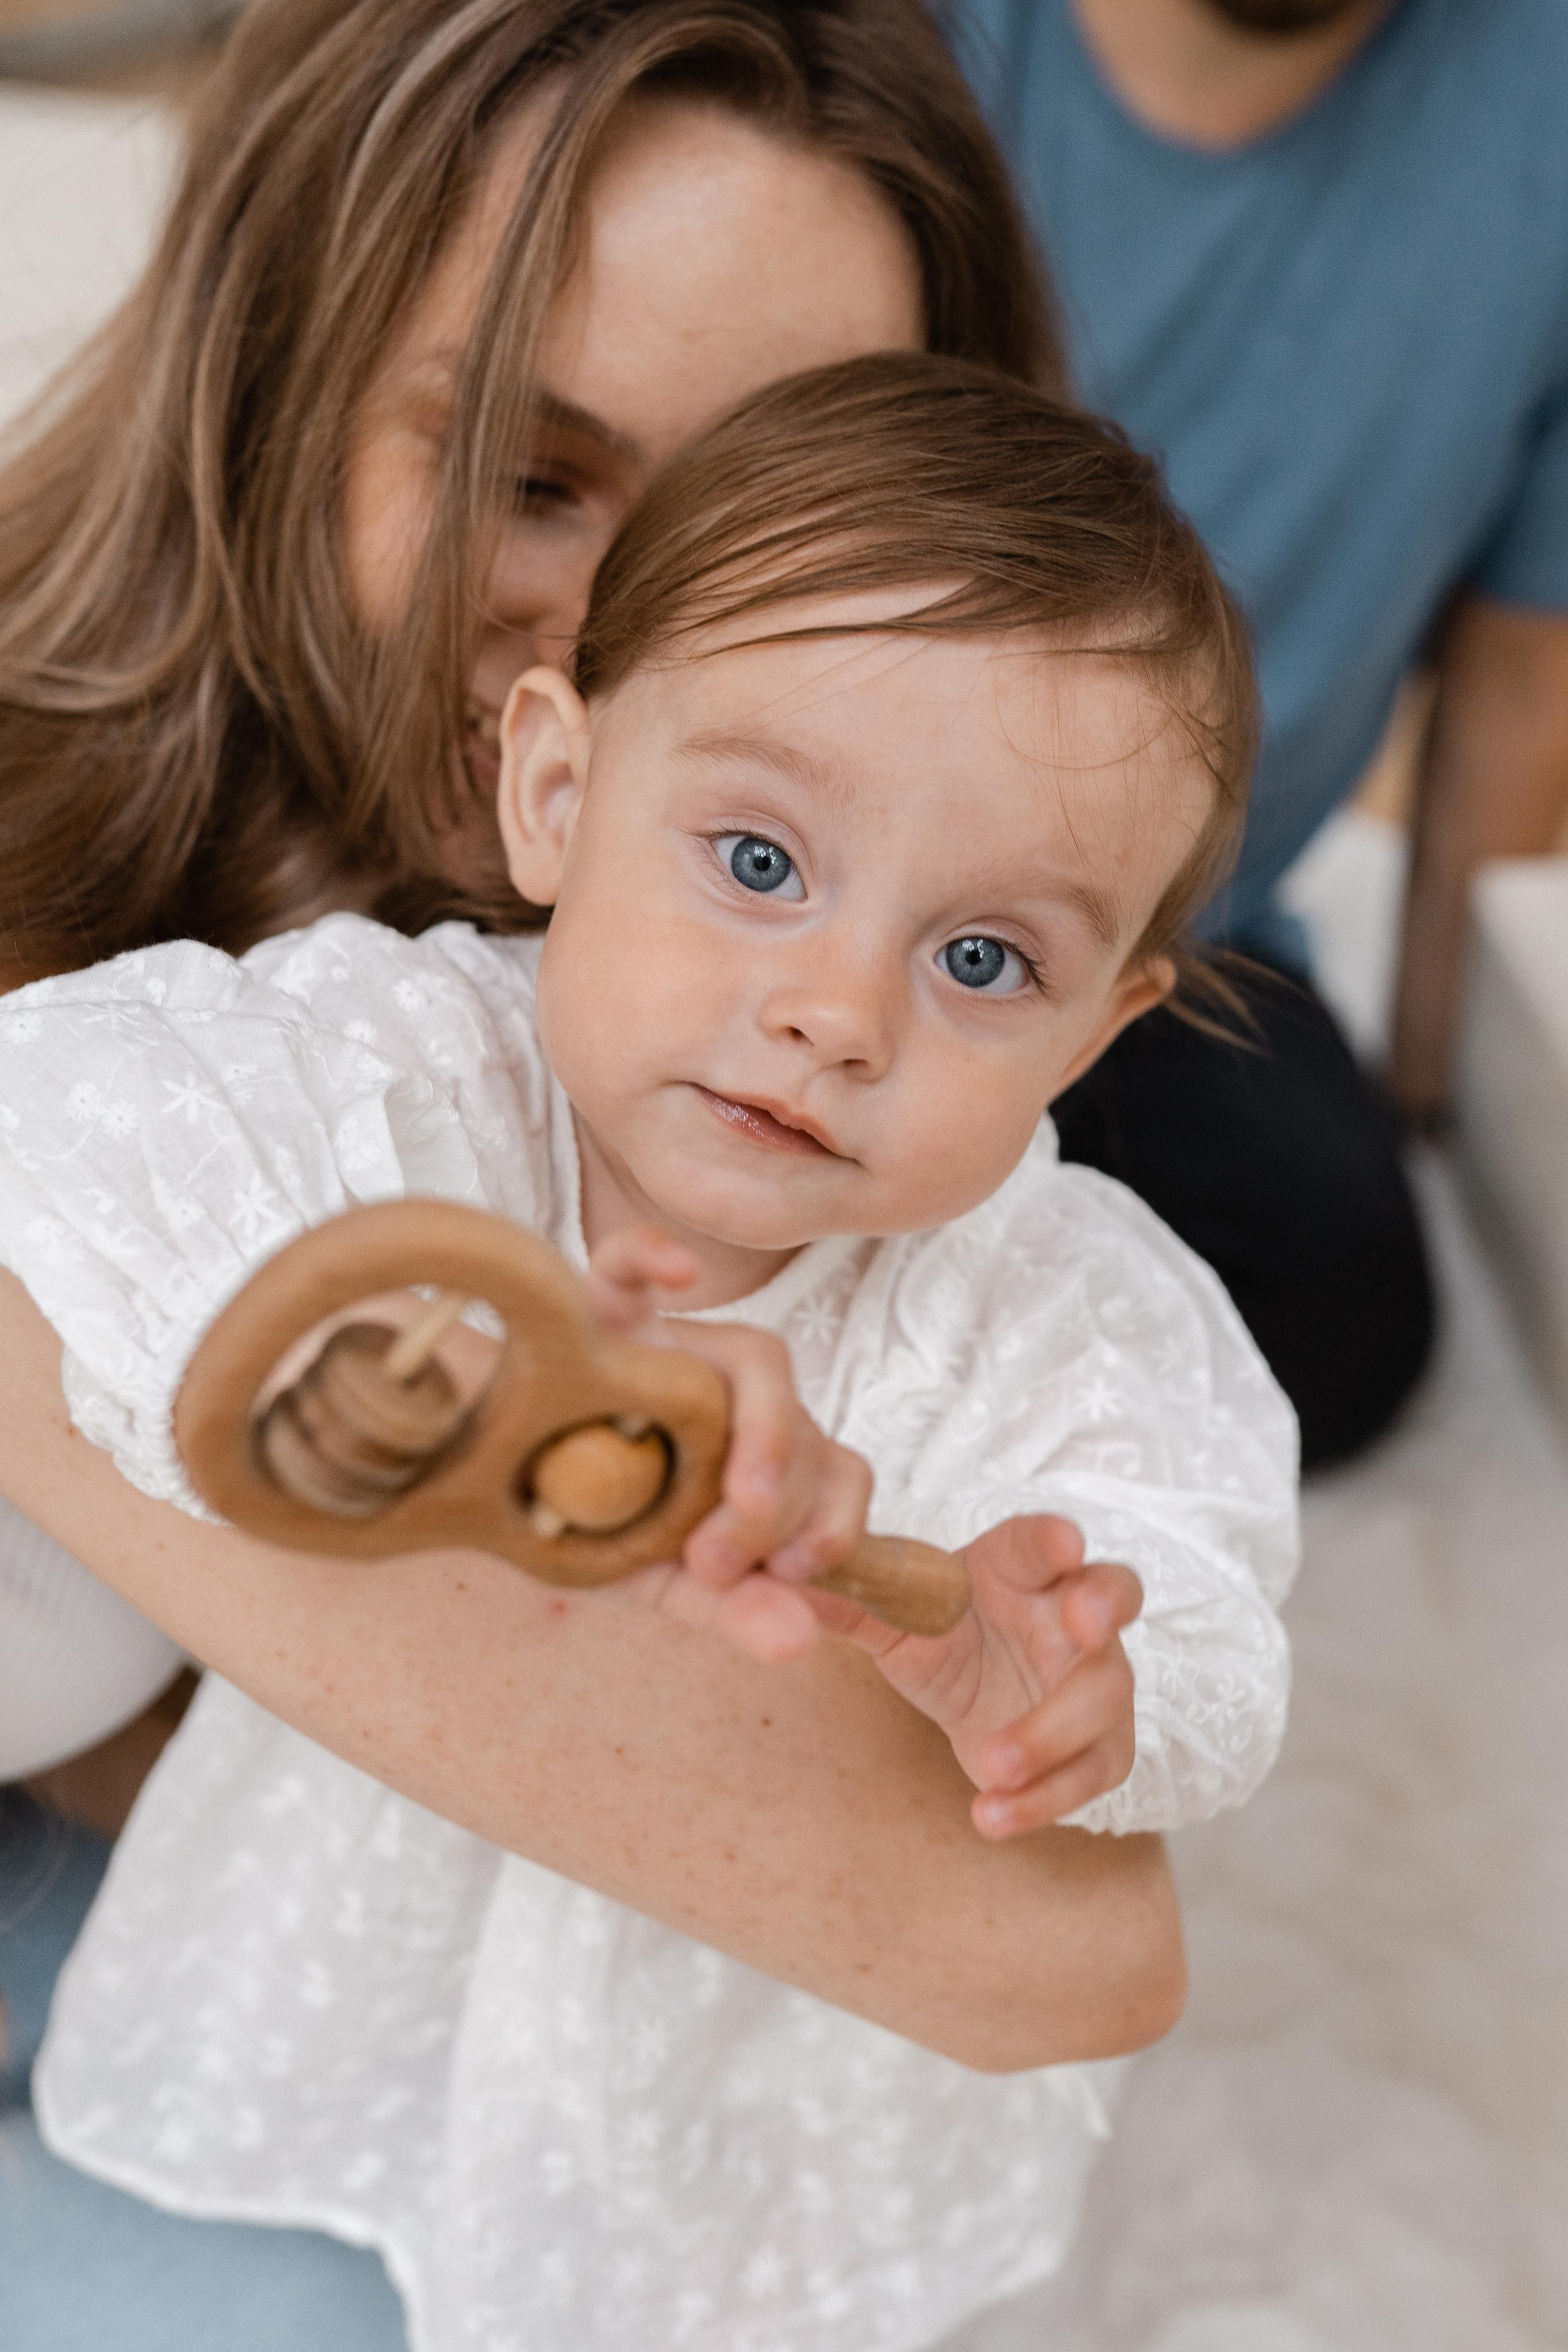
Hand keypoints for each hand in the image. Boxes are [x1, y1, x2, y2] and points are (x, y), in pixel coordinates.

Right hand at [586, 1226, 870, 1664]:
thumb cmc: (585, 1525)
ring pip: (757, 1358)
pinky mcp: (598, 1312)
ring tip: (723, 1506)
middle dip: (786, 1499)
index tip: (799, 1572)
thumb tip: (803, 1640)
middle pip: (802, 1420)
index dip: (837, 1517)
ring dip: (761, 1432)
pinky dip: (653, 1258)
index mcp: (755, 1454)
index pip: (836, 1465)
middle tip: (722, 1561)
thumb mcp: (664, 1583)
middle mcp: (728, 1392)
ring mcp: (670, 1343)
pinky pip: (628, 1265)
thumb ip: (736, 1608)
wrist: (481, 1497)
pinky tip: (677, 1274)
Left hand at [810, 1515, 1140, 1839]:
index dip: (1054, 1539)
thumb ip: (848, 1602)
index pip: (1040, 1540)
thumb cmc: (940, 1630)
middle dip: (1105, 1604)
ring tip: (993, 1765)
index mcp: (1017, 1565)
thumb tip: (773, 1582)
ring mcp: (1096, 1677)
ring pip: (1103, 1696)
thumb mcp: (893, 1617)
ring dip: (1051, 1731)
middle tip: (1086, 1624)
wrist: (972, 1691)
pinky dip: (1044, 1799)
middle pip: (1113, 1594)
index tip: (1063, 1541)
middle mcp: (1069, 1611)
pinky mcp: (1099, 1744)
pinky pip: (1089, 1773)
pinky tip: (990, 1816)